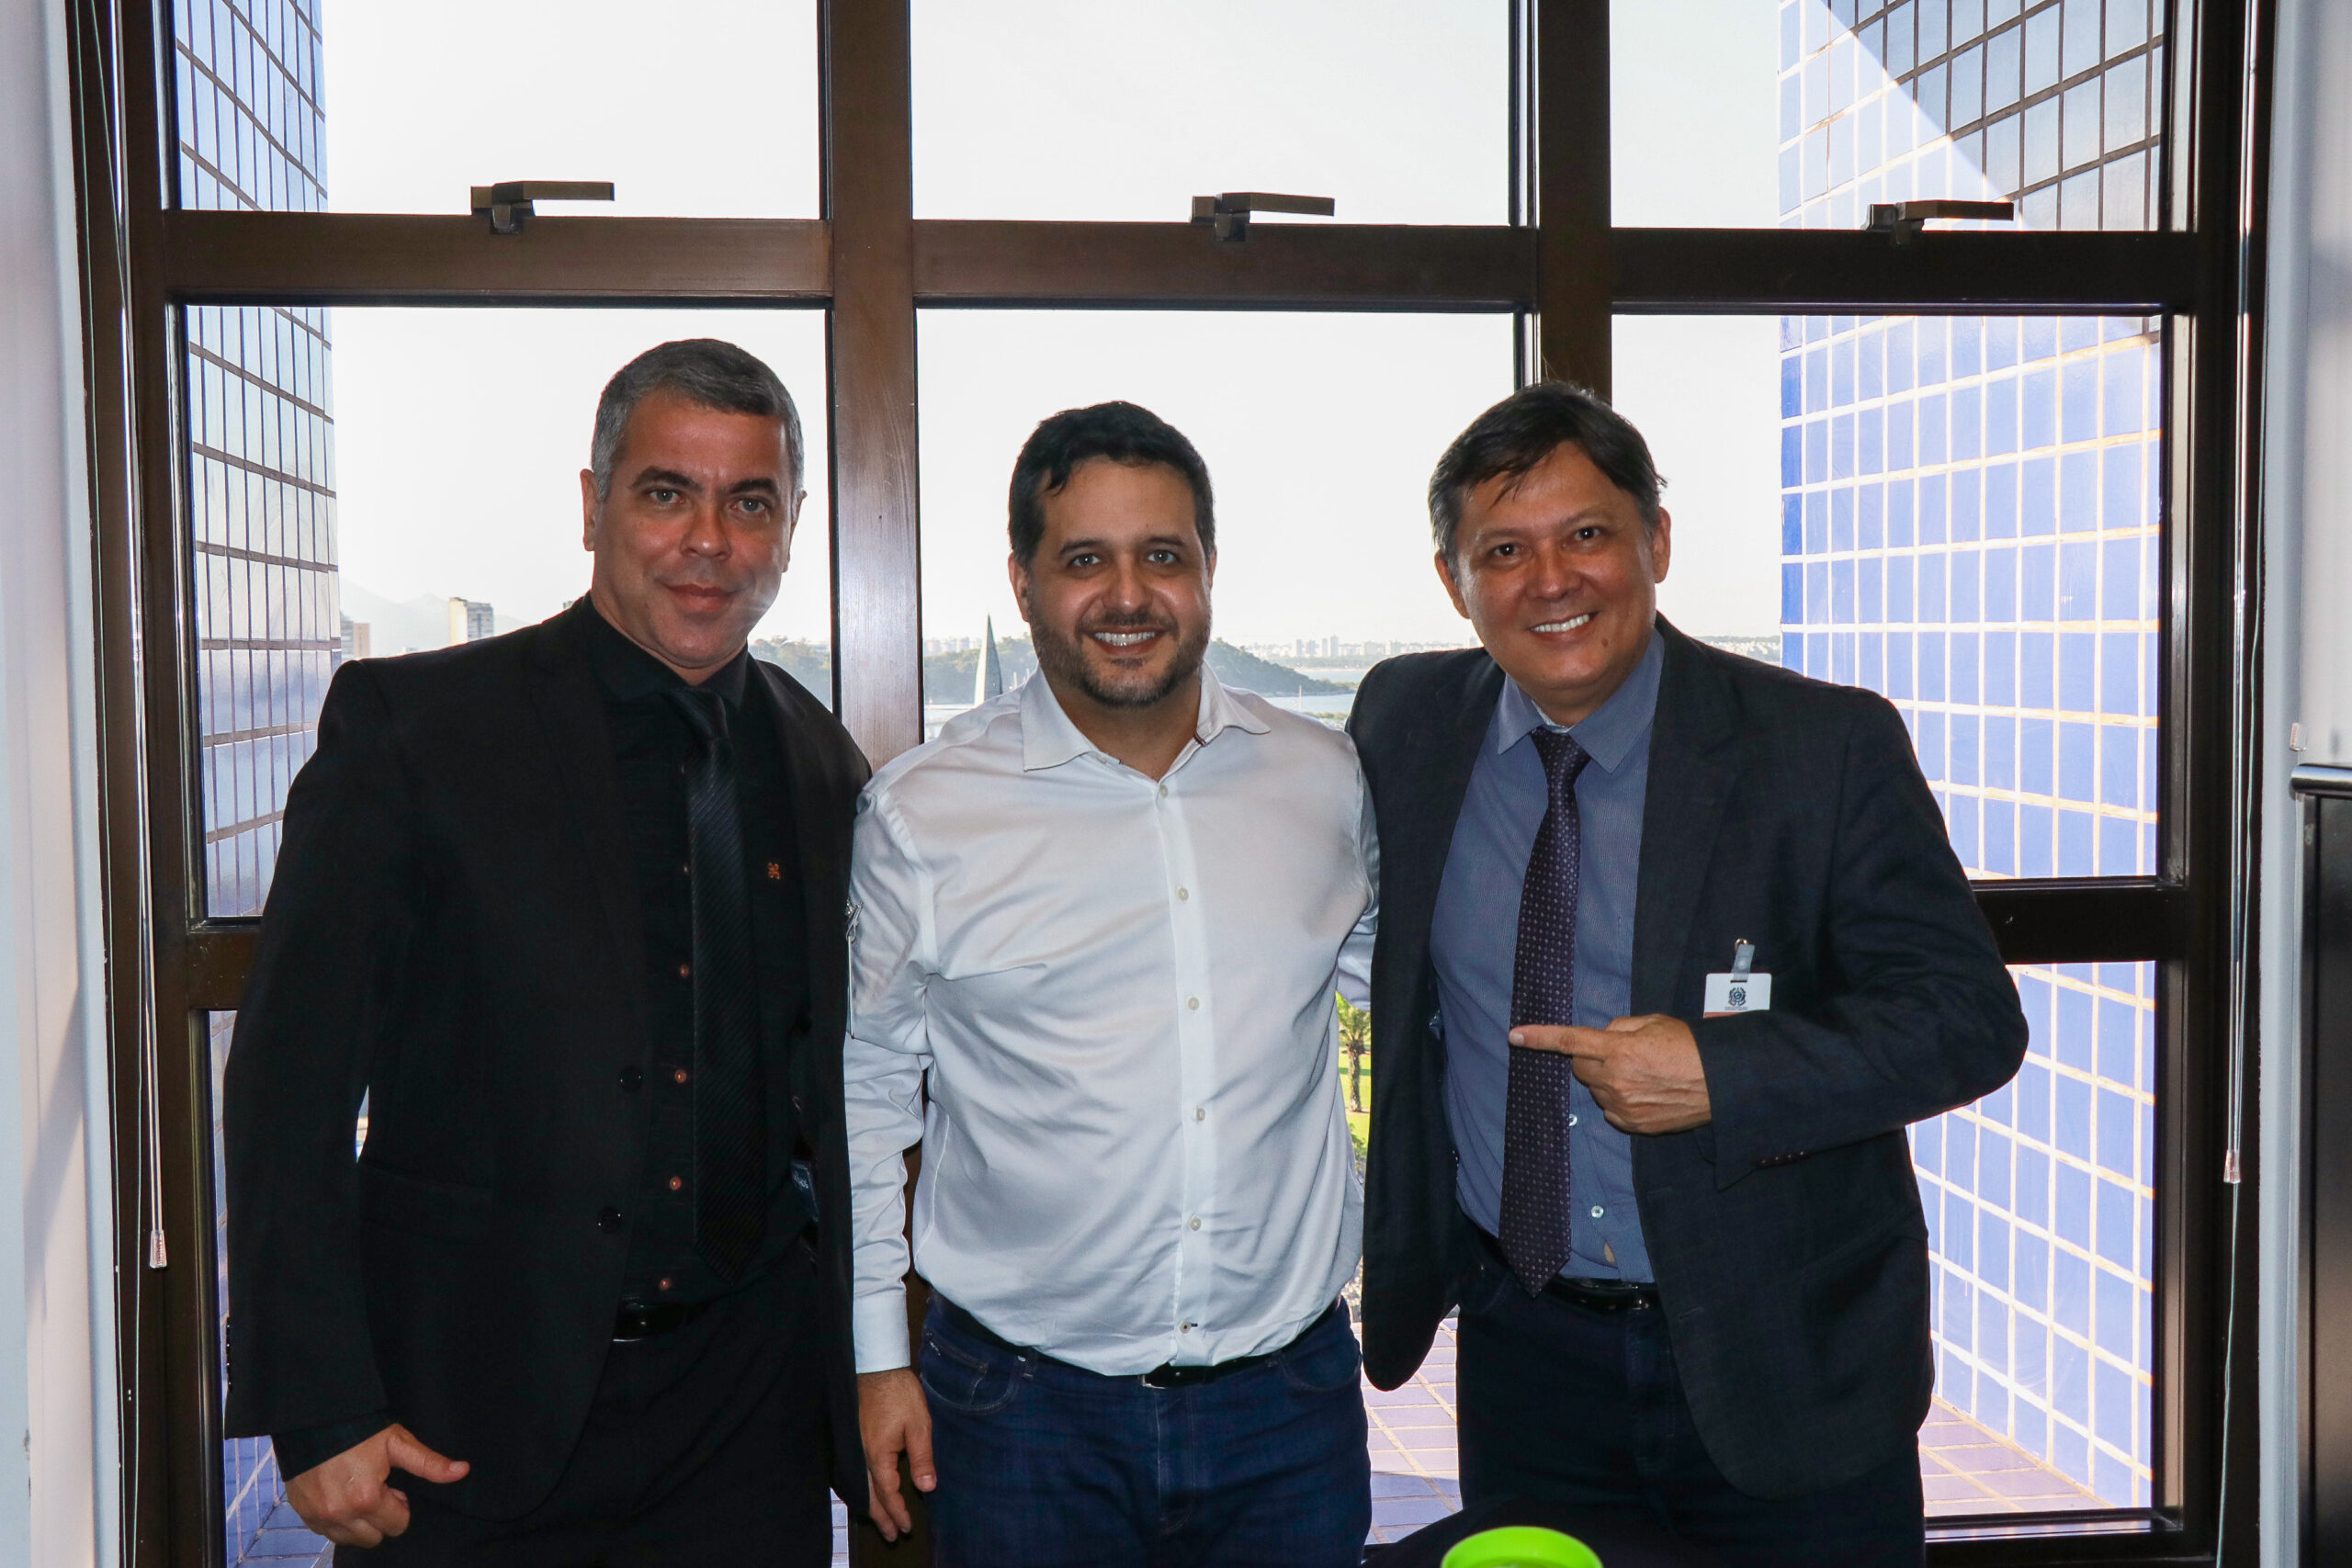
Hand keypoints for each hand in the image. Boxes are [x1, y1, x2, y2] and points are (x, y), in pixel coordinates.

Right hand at [283, 1423, 468, 1547]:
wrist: (316, 1421)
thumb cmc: (359, 1431)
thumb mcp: (398, 1443)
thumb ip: (429, 1464)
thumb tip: (462, 1471)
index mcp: (367, 1500)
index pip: (397, 1525)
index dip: (400, 1505)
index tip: (392, 1486)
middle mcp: (341, 1515)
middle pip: (374, 1538)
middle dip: (380, 1517)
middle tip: (375, 1489)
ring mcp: (319, 1517)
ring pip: (350, 1539)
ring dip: (359, 1523)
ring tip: (357, 1492)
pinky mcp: (304, 1515)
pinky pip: (327, 1533)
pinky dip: (337, 1521)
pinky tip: (340, 1496)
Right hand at [859, 1367, 935, 1541]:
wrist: (876, 1367)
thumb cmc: (899, 1393)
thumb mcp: (919, 1425)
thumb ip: (922, 1458)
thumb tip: (927, 1487)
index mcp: (878, 1454)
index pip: (887, 1493)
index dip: (897, 1512)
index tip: (906, 1528)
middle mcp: (861, 1455)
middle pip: (869, 1495)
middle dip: (880, 1517)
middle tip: (891, 1535)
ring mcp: (854, 1446)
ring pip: (860, 1484)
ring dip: (870, 1504)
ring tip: (879, 1520)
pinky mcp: (853, 1438)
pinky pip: (856, 1472)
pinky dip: (863, 1488)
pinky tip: (868, 1490)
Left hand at [1508, 1014, 1711, 1134]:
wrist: (1722, 1083)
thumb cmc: (1691, 1048)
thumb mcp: (1654, 1023)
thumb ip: (1619, 1027)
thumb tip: (1601, 1036)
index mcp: (1619, 1050)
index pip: (1569, 1042)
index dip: (1539, 1037)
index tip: (1515, 1036)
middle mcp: (1616, 1080)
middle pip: (1579, 1068)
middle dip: (1590, 1059)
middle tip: (1619, 1054)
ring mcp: (1624, 1106)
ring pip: (1595, 1090)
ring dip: (1607, 1080)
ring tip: (1642, 1075)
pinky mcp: (1634, 1125)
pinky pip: (1611, 1111)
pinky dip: (1620, 1101)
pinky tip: (1645, 1093)